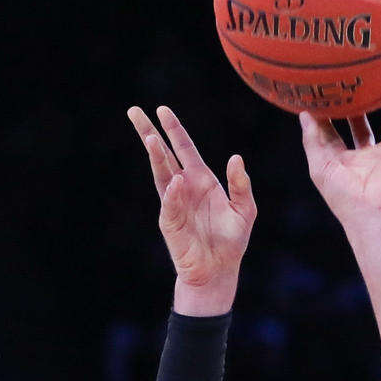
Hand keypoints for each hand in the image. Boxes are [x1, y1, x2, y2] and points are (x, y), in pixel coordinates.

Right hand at [128, 106, 256, 309]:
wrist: (219, 270)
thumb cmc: (231, 240)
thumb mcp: (245, 209)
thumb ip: (241, 185)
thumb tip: (235, 158)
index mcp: (201, 179)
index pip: (184, 147)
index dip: (174, 129)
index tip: (162, 110)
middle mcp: (184, 186)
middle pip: (163, 154)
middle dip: (149, 133)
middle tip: (134, 111)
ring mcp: (174, 203)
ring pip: (161, 174)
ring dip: (155, 156)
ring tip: (149, 138)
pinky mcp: (170, 222)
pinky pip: (170, 204)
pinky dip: (172, 193)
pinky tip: (175, 181)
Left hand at [297, 90, 380, 227]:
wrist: (370, 211)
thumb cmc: (341, 194)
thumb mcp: (320, 165)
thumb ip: (312, 139)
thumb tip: (304, 113)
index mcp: (343, 157)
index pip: (333, 129)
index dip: (327, 112)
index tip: (322, 90)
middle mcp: (365, 153)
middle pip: (362, 122)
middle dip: (358, 104)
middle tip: (353, 80)